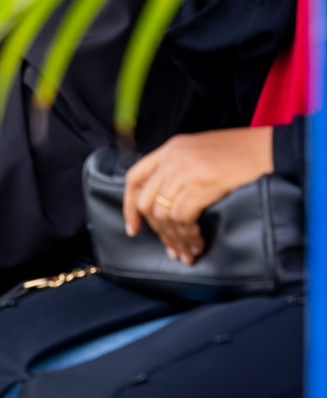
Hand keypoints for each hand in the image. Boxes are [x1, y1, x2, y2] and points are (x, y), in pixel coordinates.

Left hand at [123, 127, 273, 264]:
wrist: (269, 149)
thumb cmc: (241, 155)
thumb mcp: (201, 155)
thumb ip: (180, 172)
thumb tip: (168, 207)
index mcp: (169, 149)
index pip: (134, 178)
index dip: (129, 206)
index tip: (133, 230)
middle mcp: (172, 157)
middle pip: (146, 202)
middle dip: (157, 232)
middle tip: (173, 250)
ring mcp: (184, 169)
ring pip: (163, 214)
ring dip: (175, 239)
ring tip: (189, 252)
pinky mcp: (201, 183)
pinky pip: (182, 217)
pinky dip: (188, 235)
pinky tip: (199, 243)